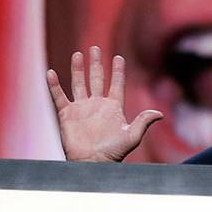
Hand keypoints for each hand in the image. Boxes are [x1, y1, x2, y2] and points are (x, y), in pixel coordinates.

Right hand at [47, 46, 162, 161]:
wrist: (92, 164)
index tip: (119, 57)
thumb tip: (160, 113)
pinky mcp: (67, 114)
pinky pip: (59, 96)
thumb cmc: (113, 153)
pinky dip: (54, 85)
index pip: (116, 84)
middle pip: (97, 78)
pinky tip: (51, 73)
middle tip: (95, 48)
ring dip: (78, 69)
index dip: (118, 71)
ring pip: (79, 83)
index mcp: (113, 107)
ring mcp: (81, 108)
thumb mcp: (131, 136)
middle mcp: (97, 104)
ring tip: (78, 54)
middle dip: (96, 63)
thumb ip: (143, 122)